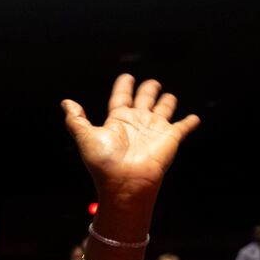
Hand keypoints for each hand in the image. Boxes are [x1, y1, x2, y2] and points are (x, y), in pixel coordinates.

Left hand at [61, 75, 199, 211]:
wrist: (124, 182)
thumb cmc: (104, 163)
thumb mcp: (85, 137)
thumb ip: (76, 119)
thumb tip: (65, 103)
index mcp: (118, 120)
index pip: (121, 98)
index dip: (124, 87)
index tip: (126, 77)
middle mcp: (137, 123)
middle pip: (144, 100)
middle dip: (148, 90)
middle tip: (151, 83)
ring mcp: (154, 129)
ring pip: (164, 109)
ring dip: (167, 102)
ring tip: (168, 97)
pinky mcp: (170, 137)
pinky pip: (183, 127)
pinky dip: (189, 122)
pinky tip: (194, 118)